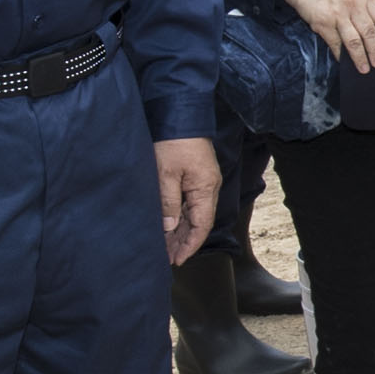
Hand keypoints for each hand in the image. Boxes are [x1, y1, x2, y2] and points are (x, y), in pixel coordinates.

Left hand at [154, 138, 218, 262]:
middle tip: (167, 257)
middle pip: (199, 222)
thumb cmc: (174, 141)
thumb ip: (168, 202)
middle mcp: (208, 187)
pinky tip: (169, 224)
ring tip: (166, 245)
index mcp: (206, 188)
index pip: (202, 225)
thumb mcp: (166, 173)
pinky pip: (189, 202)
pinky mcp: (196, 175)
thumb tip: (169, 226)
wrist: (180, 114)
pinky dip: (180, 216)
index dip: (190, 245)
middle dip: (183, 241)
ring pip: (193, 213)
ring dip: (180, 230)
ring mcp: (203, 181)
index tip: (177, 259)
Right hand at [284, 0, 374, 73]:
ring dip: (360, 58)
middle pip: (369, 33)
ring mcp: (337, 14)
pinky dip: (341, 55)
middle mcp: (353, 4)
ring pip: (354, 42)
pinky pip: (336, 44)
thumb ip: (366, 7)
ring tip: (364, 68)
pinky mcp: (323, 24)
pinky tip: (344, 61)